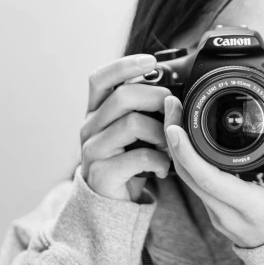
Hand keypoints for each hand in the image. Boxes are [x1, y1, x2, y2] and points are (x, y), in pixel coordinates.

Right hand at [79, 54, 172, 201]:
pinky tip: (163, 168)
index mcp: (96, 112)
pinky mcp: (101, 173)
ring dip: (161, 132)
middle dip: (155, 98)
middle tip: (173, 110)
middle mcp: (89, 127)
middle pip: (122, 97)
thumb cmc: (127, 161)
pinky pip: (138, 157)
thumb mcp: (134, 131)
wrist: (111, 204)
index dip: (124, 66)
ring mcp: (92, 150)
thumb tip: (173, 91)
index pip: (100, 78)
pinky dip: (159, 160)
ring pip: (132, 124)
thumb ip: (144, 110)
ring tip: (170, 145)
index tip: (150, 60)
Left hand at [163, 96, 263, 247]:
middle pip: (187, 174)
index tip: (175, 126)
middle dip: (174, 138)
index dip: (186, 151)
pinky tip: (186, 140)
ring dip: (177, 148)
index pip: (207, 178)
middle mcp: (225, 213)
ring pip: (186, 179)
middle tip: (172, 105)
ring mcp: (215, 216)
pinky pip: (193, 185)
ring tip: (177, 115)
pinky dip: (186, 160)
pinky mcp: (213, 213)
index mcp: (248, 206)